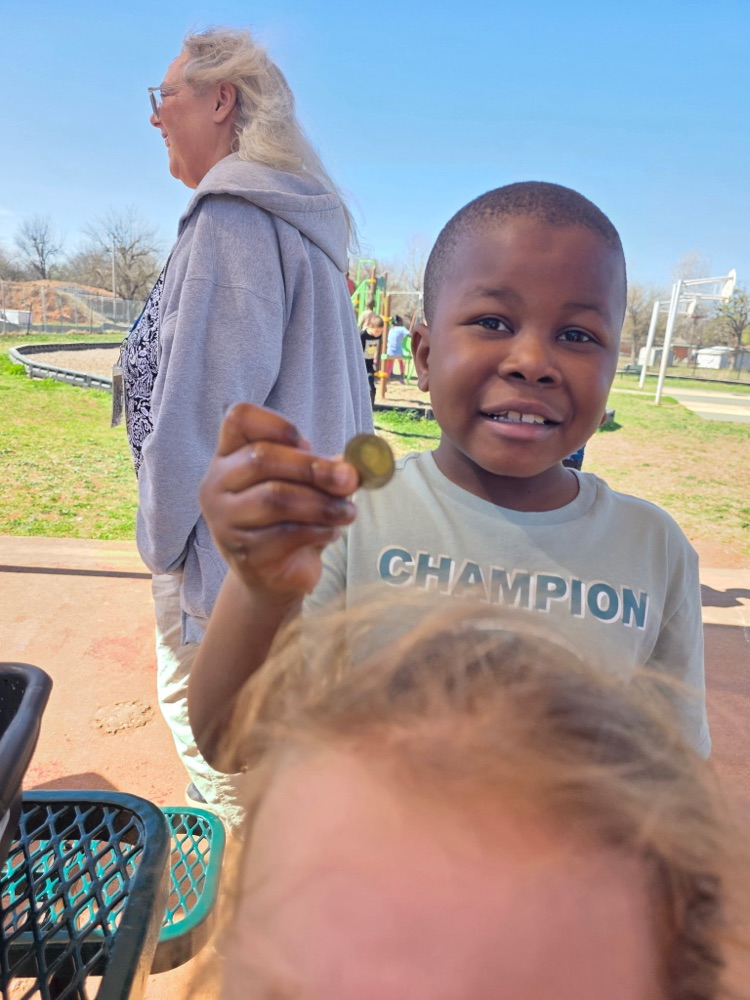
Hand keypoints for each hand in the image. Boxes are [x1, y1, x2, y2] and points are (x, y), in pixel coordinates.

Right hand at [199, 404, 358, 601]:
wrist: (274, 575)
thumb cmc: (289, 519)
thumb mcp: (304, 485)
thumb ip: (321, 469)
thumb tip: (349, 466)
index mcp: (228, 457)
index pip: (239, 419)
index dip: (276, 424)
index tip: (306, 442)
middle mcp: (216, 485)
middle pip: (261, 458)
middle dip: (312, 468)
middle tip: (349, 479)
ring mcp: (225, 522)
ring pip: (275, 499)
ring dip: (322, 504)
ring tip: (348, 512)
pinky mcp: (245, 554)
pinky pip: (287, 534)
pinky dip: (319, 530)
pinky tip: (331, 532)